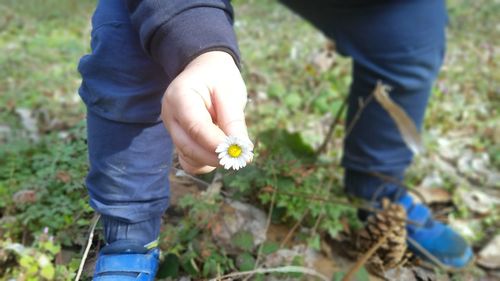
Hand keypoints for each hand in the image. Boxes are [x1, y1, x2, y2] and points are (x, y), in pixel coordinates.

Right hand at [161, 51, 249, 173]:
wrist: (206, 70)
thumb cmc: (219, 78)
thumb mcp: (231, 92)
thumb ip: (234, 121)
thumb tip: (241, 149)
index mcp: (179, 95)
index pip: (196, 127)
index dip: (217, 144)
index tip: (240, 153)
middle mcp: (170, 115)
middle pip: (189, 147)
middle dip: (216, 156)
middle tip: (242, 158)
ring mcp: (172, 129)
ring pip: (189, 157)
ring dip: (212, 160)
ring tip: (234, 150)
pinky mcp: (178, 140)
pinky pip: (189, 161)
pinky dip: (206, 162)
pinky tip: (221, 152)